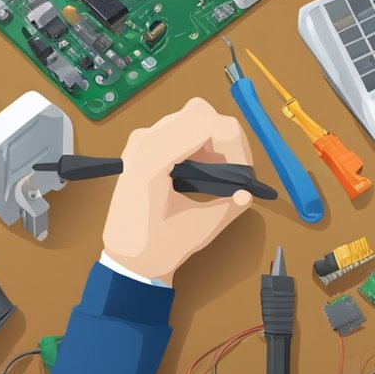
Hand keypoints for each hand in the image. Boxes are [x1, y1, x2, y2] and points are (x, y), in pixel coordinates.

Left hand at [102, 98, 253, 282]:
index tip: (245, 172)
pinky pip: (177, 128)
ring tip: (218, 173)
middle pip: (199, 113)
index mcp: (154, 158)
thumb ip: (229, 206)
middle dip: (225, 137)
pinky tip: (202, 170)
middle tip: (234, 169)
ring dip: (212, 139)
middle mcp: (144, 141)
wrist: (125, 260)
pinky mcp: (142, 146)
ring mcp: (140, 141)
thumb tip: (249, 192)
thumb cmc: (155, 248)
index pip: (208, 125)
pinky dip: (198, 142)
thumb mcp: (199, 229)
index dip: (236, 145)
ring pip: (189, 117)